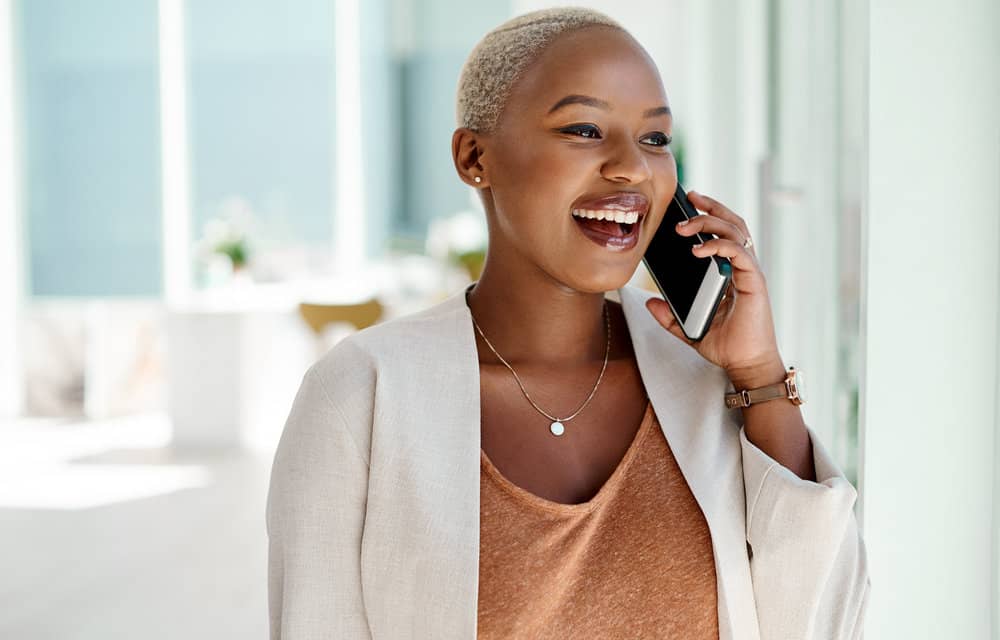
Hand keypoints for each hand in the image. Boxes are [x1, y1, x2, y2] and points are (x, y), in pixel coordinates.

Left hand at [644, 190, 782, 381]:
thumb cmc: (725, 346)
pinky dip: (719, 246)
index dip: (709, 214)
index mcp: (730, 271)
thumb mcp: (688, 329)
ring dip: (710, 222)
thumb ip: (669, 316)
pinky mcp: (754, 282)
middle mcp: (743, 267)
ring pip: (736, 232)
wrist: (745, 365)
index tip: (687, 204)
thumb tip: (649, 303)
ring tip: (684, 225)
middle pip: (733, 223)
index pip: (724, 232)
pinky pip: (739, 253)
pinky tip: (698, 249)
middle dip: (711, 207)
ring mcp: (750, 272)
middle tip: (689, 198)